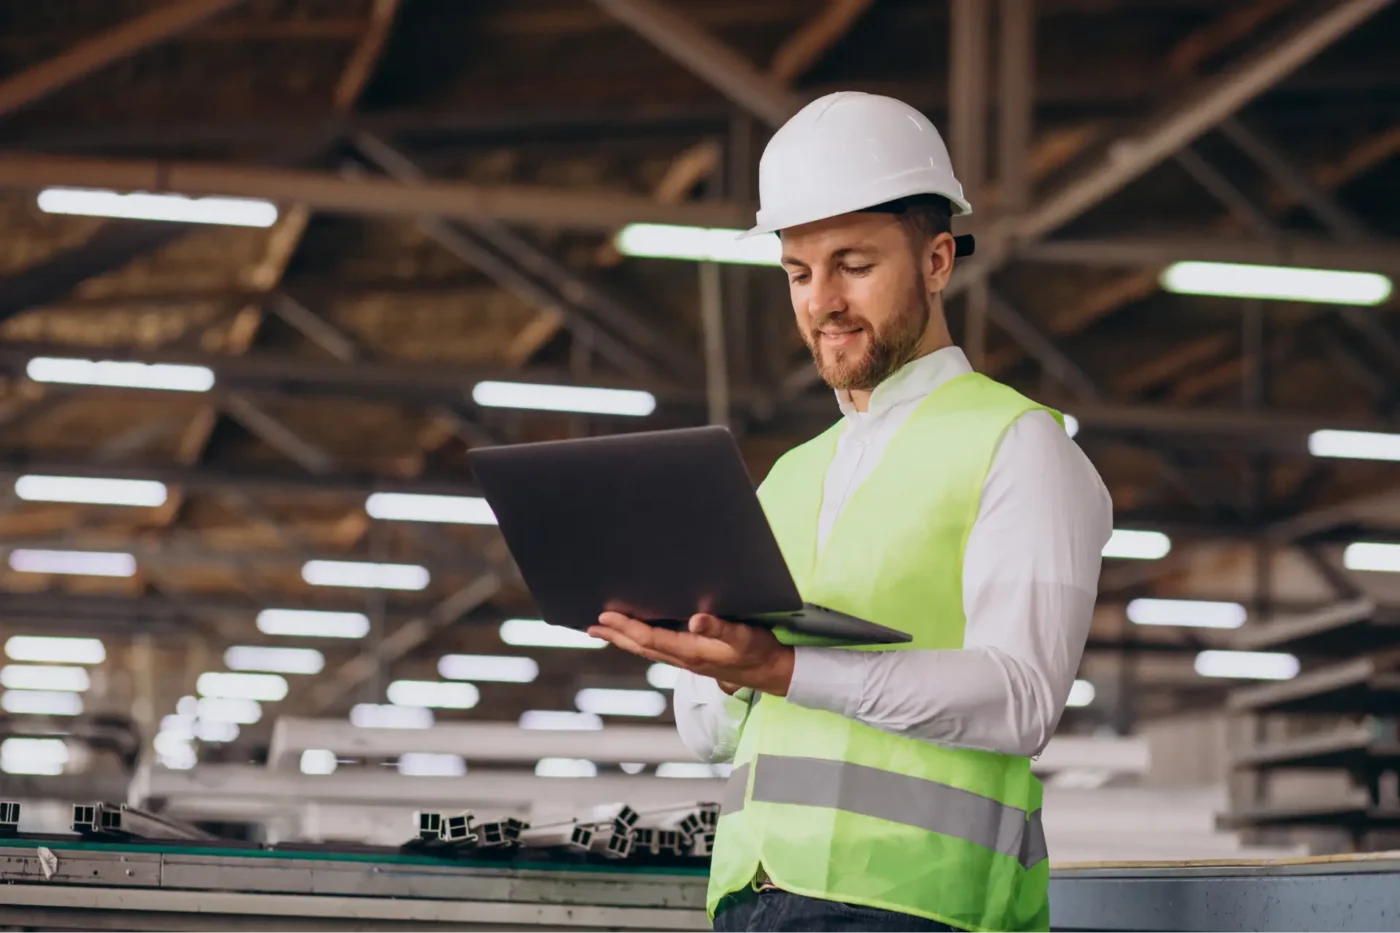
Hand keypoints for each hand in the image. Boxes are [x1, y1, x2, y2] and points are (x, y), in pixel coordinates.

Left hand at [588, 612, 793, 696]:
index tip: (604, 616)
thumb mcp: (743, 636)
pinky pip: (659, 649)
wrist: (772, 673)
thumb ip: (719, 628)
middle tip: (590, 626)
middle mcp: (683, 658)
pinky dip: (641, 641)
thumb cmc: (758, 651)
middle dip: (615, 635)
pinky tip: (638, 634)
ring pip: (647, 649)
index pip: (649, 639)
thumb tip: (695, 620)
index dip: (626, 627)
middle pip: (640, 647)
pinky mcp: (693, 658)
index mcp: (691, 652)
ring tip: (604, 630)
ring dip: (624, 639)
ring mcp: (687, 660)